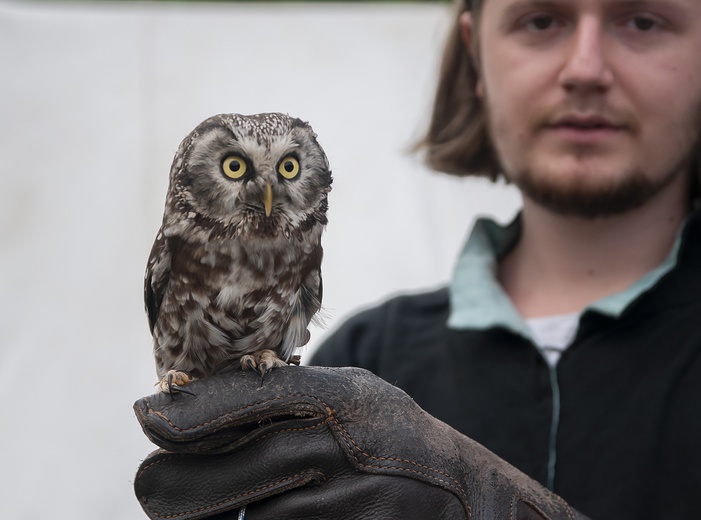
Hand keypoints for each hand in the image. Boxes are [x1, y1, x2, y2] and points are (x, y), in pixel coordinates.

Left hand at [134, 366, 588, 519]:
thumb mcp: (355, 397)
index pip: (249, 398)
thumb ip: (292, 398)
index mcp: (342, 398)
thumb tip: (201, 408)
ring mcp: (344, 507)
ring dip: (229, 515)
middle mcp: (338, 451)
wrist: (467, 500)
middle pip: (220, 478)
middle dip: (172, 486)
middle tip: (152, 484)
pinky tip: (282, 512)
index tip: (146, 421)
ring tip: (247, 500)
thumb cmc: (397, 442)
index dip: (188, 414)